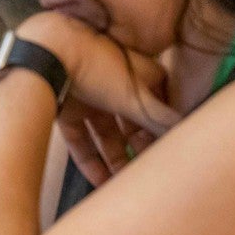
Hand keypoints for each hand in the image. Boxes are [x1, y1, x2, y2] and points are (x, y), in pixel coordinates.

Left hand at [15, 12, 179, 185]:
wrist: (47, 51)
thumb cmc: (94, 63)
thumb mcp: (135, 96)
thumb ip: (161, 119)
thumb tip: (187, 132)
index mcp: (139, 73)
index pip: (160, 106)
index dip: (164, 130)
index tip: (169, 152)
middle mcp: (115, 83)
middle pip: (132, 123)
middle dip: (139, 149)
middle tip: (146, 173)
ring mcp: (90, 94)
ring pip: (106, 133)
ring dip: (114, 159)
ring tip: (122, 183)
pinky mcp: (67, 106)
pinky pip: (81, 137)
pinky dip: (89, 159)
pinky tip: (98, 179)